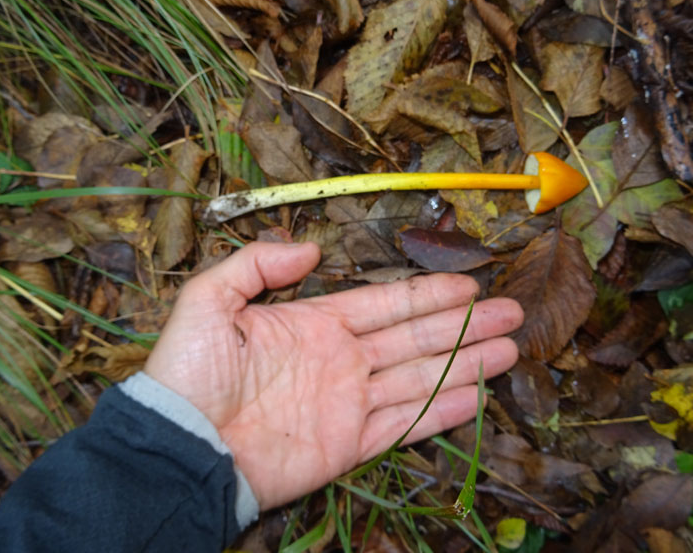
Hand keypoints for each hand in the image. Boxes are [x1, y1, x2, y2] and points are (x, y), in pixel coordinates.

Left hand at [144, 242, 522, 509]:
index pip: (385, 304)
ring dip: (466, 362)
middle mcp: (342, 360)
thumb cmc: (191, 370)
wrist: (182, 444)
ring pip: (421, 377)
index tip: (469, 284)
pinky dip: (440, 412)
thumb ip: (257, 264)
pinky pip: (404, 425)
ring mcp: (349, 403)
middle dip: (463, 324)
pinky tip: (475, 395)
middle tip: (510, 310)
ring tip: (509, 348)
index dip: (428, 294)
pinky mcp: (349, 444)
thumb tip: (310, 247)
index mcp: (317, 324)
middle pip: (415, 337)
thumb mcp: (211, 299)